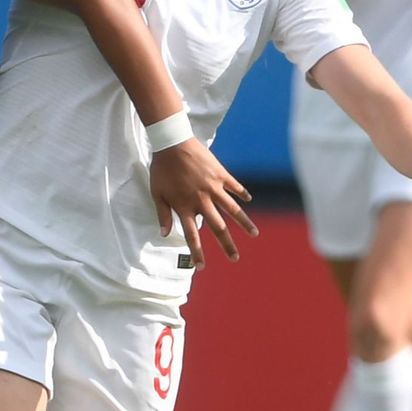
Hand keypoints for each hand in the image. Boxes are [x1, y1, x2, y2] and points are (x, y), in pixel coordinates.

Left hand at [150, 139, 255, 269]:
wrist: (173, 143)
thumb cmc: (162, 169)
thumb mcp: (157, 193)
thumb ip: (163, 214)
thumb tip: (164, 234)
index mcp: (185, 207)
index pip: (192, 236)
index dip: (197, 253)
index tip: (202, 267)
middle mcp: (202, 200)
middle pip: (217, 228)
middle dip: (227, 245)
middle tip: (235, 258)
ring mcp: (213, 187)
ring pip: (233, 210)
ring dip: (244, 223)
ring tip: (254, 234)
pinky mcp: (221, 174)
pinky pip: (234, 186)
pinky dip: (242, 194)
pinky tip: (249, 201)